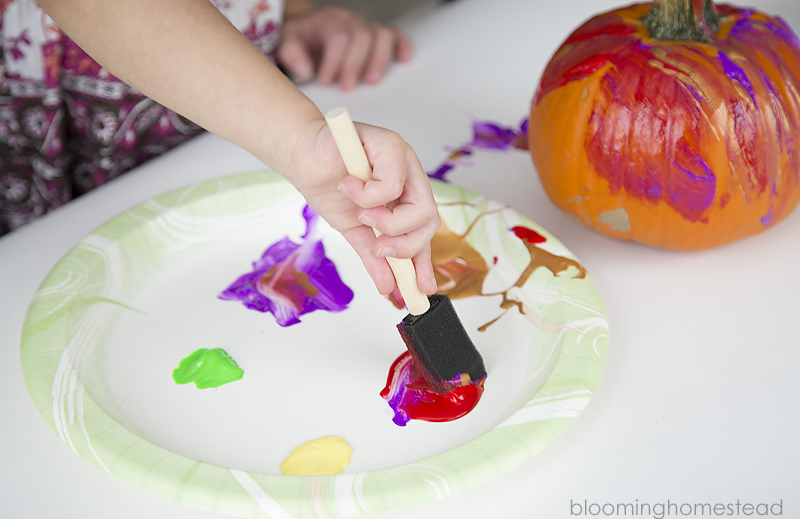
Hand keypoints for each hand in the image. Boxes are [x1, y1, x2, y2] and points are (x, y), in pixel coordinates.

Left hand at [277, 6, 412, 89]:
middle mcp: (350, 21)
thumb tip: (304, 70)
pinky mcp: (377, 35)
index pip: (338, 37)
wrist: (308, 29)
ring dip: (379, 60)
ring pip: (381, 35)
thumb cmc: (301, 40)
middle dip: (356, 63)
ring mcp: (365, 26)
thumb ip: (292, 54)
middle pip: (362, 36)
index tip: (325, 81)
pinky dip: (402, 46)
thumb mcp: (287, 43)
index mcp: (328, 21)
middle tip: (347, 86)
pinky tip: (404, 60)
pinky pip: (395, 34)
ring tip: (371, 81)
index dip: (335, 60)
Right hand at [286, 117, 439, 295]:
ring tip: (361, 214)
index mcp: (407, 196)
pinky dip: (367, 195)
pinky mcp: (391, 144)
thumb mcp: (354, 230)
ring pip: (420, 207)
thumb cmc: (327, 185)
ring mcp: (405, 159)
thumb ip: (373, 255)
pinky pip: (392, 186)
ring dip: (387, 222)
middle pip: (430, 221)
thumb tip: (387, 286)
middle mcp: (411, 177)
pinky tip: (348, 185)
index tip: (421, 288)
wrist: (300, 158)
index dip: (424, 261)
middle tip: (379, 247)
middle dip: (405, 245)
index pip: (423, 232)